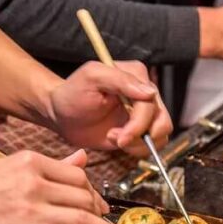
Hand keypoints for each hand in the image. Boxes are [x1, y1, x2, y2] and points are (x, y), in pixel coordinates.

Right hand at [0, 150, 136, 223]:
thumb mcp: (9, 169)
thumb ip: (49, 166)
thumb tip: (82, 159)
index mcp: (30, 162)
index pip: (76, 175)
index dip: (92, 191)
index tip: (97, 204)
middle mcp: (34, 183)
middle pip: (83, 196)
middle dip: (101, 212)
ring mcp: (31, 211)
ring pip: (82, 220)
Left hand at [47, 61, 172, 156]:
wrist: (61, 114)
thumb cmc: (72, 93)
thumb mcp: (92, 78)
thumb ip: (120, 80)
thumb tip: (149, 92)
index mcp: (136, 75)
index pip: (151, 103)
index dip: (139, 123)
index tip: (121, 136)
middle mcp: (144, 93)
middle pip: (161, 120)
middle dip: (139, 135)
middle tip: (118, 140)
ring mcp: (143, 113)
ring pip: (160, 135)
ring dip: (137, 143)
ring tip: (114, 138)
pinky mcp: (138, 130)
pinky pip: (150, 145)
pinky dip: (135, 149)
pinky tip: (116, 141)